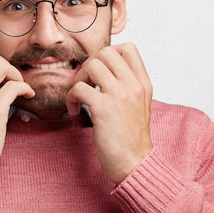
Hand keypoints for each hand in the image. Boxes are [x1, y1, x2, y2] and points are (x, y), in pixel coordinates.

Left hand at [66, 43, 152, 183]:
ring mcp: (119, 95)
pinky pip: (79, 88)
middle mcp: (133, 85)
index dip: (108, 54)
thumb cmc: (132, 139)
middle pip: (106, 52)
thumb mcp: (139, 105)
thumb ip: (127, 86)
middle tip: (86, 84)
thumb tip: (105, 71)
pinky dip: (71, 98)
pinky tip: (75, 111)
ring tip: (79, 96)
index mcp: (143, 83)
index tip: (100, 72)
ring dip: (79, 79)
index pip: (128, 48)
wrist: (135, 164)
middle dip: (90, 64)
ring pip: (92, 65)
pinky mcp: (104, 109)